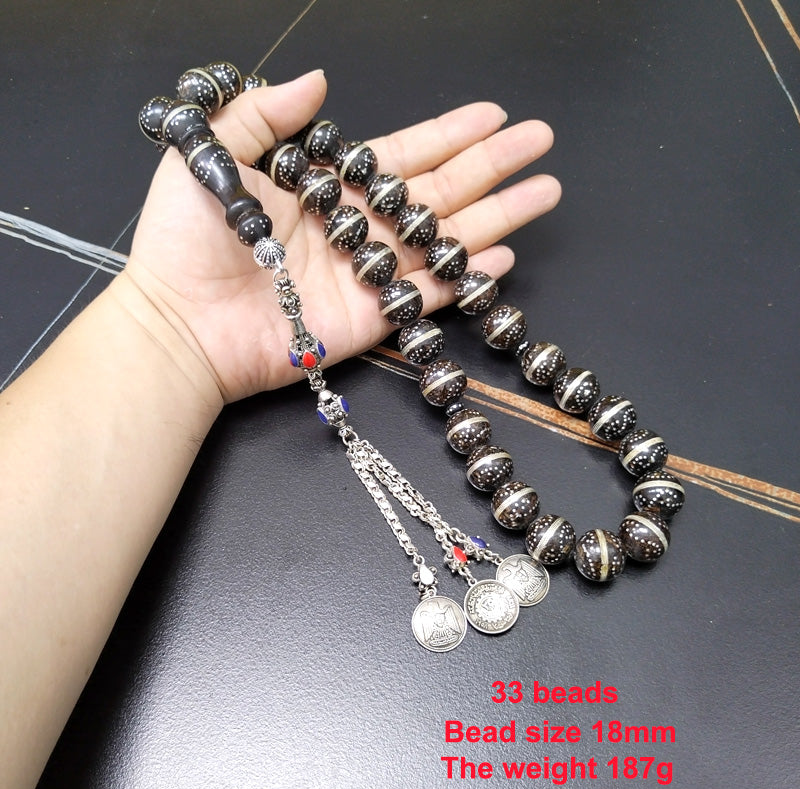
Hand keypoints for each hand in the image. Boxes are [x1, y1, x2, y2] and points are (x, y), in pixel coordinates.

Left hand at [125, 69, 560, 402]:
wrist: (180, 323)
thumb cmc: (185, 239)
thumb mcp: (214, 154)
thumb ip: (267, 115)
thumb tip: (318, 80)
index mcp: (326, 186)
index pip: (402, 154)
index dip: (449, 133)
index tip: (493, 115)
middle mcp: (356, 227)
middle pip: (438, 191)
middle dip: (491, 165)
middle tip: (540, 141)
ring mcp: (368, 274)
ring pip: (445, 239)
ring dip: (497, 216)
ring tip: (544, 191)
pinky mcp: (371, 318)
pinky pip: (429, 294)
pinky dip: (466, 277)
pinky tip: (504, 257)